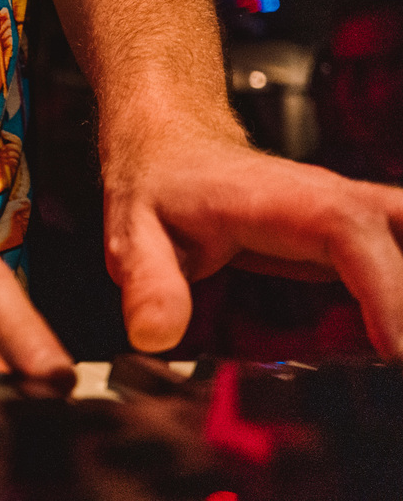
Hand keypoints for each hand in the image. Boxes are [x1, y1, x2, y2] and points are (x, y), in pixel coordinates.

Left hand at [103, 132, 402, 358]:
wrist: (170, 147)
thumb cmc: (159, 184)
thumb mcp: (133, 234)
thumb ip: (147, 282)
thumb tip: (155, 335)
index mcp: (285, 200)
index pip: (352, 233)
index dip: (386, 290)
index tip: (395, 350)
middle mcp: (332, 202)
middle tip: (395, 363)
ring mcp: (350, 217)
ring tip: (390, 350)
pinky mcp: (354, 237)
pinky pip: (402, 258)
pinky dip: (399, 291)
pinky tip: (388, 337)